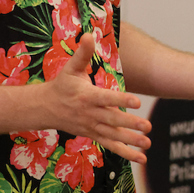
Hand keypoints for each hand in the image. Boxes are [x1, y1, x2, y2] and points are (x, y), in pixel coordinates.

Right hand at [47, 34, 151, 163]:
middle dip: (130, 124)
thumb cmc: (62, 85)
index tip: (137, 101)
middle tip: (148, 126)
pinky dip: (126, 153)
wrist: (45, 109)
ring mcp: (92, 127)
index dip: (121, 101)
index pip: (106, 98)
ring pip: (113, 136)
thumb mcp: (70, 68)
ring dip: (131, 141)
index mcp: (86, 96)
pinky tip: (141, 158)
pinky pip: (110, 146)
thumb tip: (88, 34)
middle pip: (112, 120)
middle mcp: (90, 114)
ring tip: (148, 144)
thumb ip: (82, 53)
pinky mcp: (94, 135)